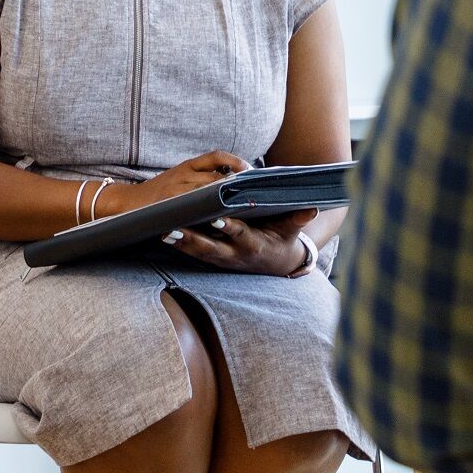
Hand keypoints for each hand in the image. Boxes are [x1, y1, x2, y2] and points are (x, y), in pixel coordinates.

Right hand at [90, 152, 249, 220]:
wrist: (125, 203)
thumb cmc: (155, 194)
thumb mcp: (176, 178)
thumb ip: (197, 178)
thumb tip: (227, 180)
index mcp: (185, 166)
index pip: (215, 157)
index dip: (234, 161)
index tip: (249, 170)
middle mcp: (183, 175)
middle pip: (217, 176)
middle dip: (236, 184)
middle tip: (254, 193)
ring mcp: (177, 191)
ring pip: (208, 192)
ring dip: (227, 199)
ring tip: (244, 207)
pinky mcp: (171, 206)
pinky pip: (195, 208)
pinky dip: (210, 212)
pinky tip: (221, 219)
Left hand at [170, 208, 318, 275]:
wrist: (279, 264)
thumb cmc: (284, 240)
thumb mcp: (292, 230)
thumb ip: (298, 218)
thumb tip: (311, 208)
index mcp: (254, 244)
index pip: (240, 235)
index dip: (229, 229)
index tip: (216, 220)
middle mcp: (235, 254)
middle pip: (210, 248)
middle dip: (191, 240)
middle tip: (171, 229)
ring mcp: (223, 259)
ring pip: (198, 252)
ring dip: (180, 243)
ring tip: (161, 231)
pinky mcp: (215, 259)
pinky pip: (194, 253)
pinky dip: (180, 246)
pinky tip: (163, 235)